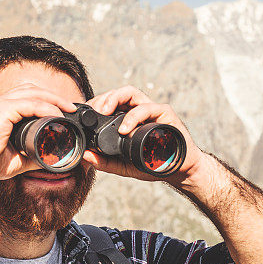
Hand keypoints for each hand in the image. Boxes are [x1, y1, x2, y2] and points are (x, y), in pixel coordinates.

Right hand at [0, 83, 77, 180]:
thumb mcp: (20, 158)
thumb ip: (36, 153)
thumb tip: (54, 157)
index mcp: (4, 110)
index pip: (29, 95)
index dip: (49, 100)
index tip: (65, 111)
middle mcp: (1, 102)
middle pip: (34, 89)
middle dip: (55, 97)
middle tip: (71, 108)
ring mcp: (1, 103)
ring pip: (34, 93)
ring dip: (54, 100)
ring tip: (68, 109)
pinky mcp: (2, 110)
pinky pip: (30, 103)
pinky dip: (45, 108)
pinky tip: (56, 116)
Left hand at [83, 85, 205, 183]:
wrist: (179, 171)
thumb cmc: (154, 164)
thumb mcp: (124, 165)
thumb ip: (106, 162)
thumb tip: (86, 156)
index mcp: (128, 118)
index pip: (109, 103)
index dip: (95, 104)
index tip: (83, 115)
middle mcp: (138, 111)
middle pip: (117, 94)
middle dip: (102, 99)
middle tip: (92, 112)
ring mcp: (152, 110)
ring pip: (130, 92)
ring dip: (114, 98)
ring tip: (104, 111)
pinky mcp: (165, 114)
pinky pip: (148, 108)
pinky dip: (133, 117)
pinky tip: (125, 129)